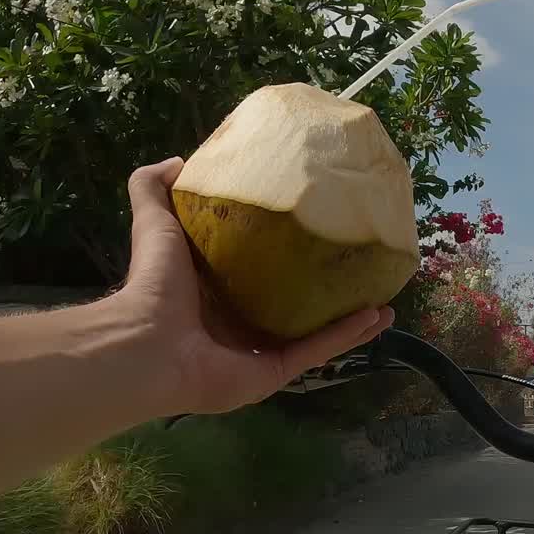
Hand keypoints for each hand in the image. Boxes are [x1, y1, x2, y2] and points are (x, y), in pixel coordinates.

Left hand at [117, 157, 394, 414]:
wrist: (148, 342)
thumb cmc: (154, 283)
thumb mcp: (155, 223)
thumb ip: (154, 188)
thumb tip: (178, 159)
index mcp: (218, 299)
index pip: (262, 280)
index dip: (290, 263)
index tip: (317, 240)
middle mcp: (242, 329)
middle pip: (297, 312)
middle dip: (330, 297)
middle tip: (359, 273)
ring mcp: (260, 355)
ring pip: (317, 335)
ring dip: (352, 321)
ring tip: (384, 304)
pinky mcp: (273, 373)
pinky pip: (316, 351)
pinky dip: (346, 335)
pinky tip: (376, 317)